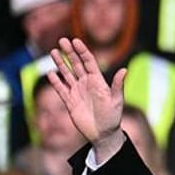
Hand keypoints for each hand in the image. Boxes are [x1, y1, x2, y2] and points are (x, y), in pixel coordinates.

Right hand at [48, 38, 127, 161]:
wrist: (103, 134)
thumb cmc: (113, 117)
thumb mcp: (116, 100)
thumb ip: (118, 85)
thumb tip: (124, 70)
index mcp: (98, 81)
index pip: (89, 62)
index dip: (82, 51)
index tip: (75, 41)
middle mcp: (86, 83)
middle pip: (76, 64)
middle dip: (69, 52)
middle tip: (62, 40)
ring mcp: (77, 92)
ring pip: (67, 74)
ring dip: (60, 64)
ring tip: (53, 52)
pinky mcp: (70, 102)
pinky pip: (61, 90)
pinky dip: (56, 82)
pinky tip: (50, 74)